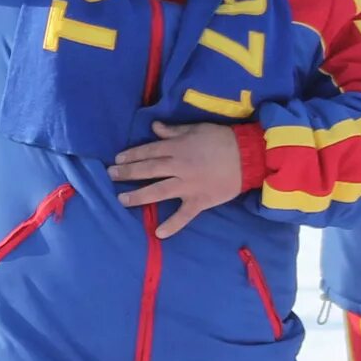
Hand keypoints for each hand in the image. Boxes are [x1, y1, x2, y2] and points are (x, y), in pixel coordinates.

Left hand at [106, 120, 247, 237]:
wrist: (248, 156)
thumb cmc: (222, 139)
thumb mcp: (196, 129)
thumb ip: (173, 131)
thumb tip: (154, 128)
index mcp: (177, 148)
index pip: (149, 151)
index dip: (132, 155)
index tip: (118, 159)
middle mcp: (178, 167)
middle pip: (148, 170)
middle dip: (127, 173)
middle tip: (111, 176)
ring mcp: (188, 186)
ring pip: (158, 191)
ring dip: (139, 196)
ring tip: (122, 200)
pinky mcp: (200, 201)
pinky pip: (184, 215)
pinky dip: (172, 225)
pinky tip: (158, 233)